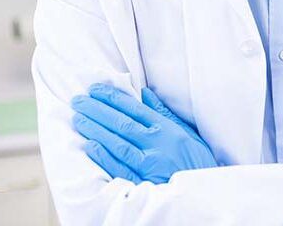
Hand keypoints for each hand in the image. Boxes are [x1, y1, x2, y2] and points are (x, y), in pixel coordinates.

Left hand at [71, 83, 216, 183]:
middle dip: (98, 110)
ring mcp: (150, 163)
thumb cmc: (196, 160)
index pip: (135, 109)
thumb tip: (145, 94)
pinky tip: (90, 145)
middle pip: (122, 123)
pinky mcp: (144, 182)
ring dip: (96, 129)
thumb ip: (164, 113)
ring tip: (79, 118)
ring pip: (118, 142)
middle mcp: (158, 144)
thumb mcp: (187, 132)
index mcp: (168, 129)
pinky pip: (120, 167)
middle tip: (79, 100)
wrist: (204, 192)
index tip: (97, 89)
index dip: (114, 97)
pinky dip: (105, 156)